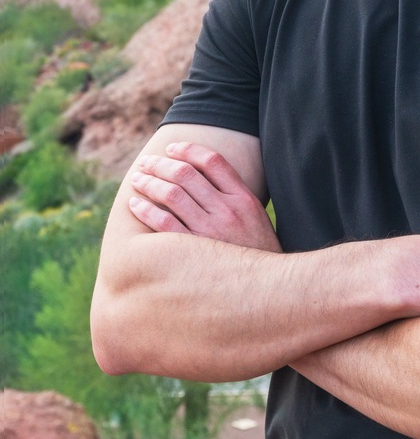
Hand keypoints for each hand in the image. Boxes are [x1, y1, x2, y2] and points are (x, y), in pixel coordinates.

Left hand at [129, 141, 280, 251]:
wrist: (265, 289)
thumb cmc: (257, 251)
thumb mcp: (256, 217)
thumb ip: (235, 195)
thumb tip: (205, 174)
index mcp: (243, 198)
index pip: (212, 160)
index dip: (188, 149)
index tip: (171, 148)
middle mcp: (227, 210)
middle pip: (187, 174)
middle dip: (160, 164)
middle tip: (145, 162)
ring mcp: (210, 231)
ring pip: (172, 195)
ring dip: (149, 183)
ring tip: (137, 179)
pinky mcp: (194, 252)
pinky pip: (164, 224)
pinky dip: (146, 210)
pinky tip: (135, 204)